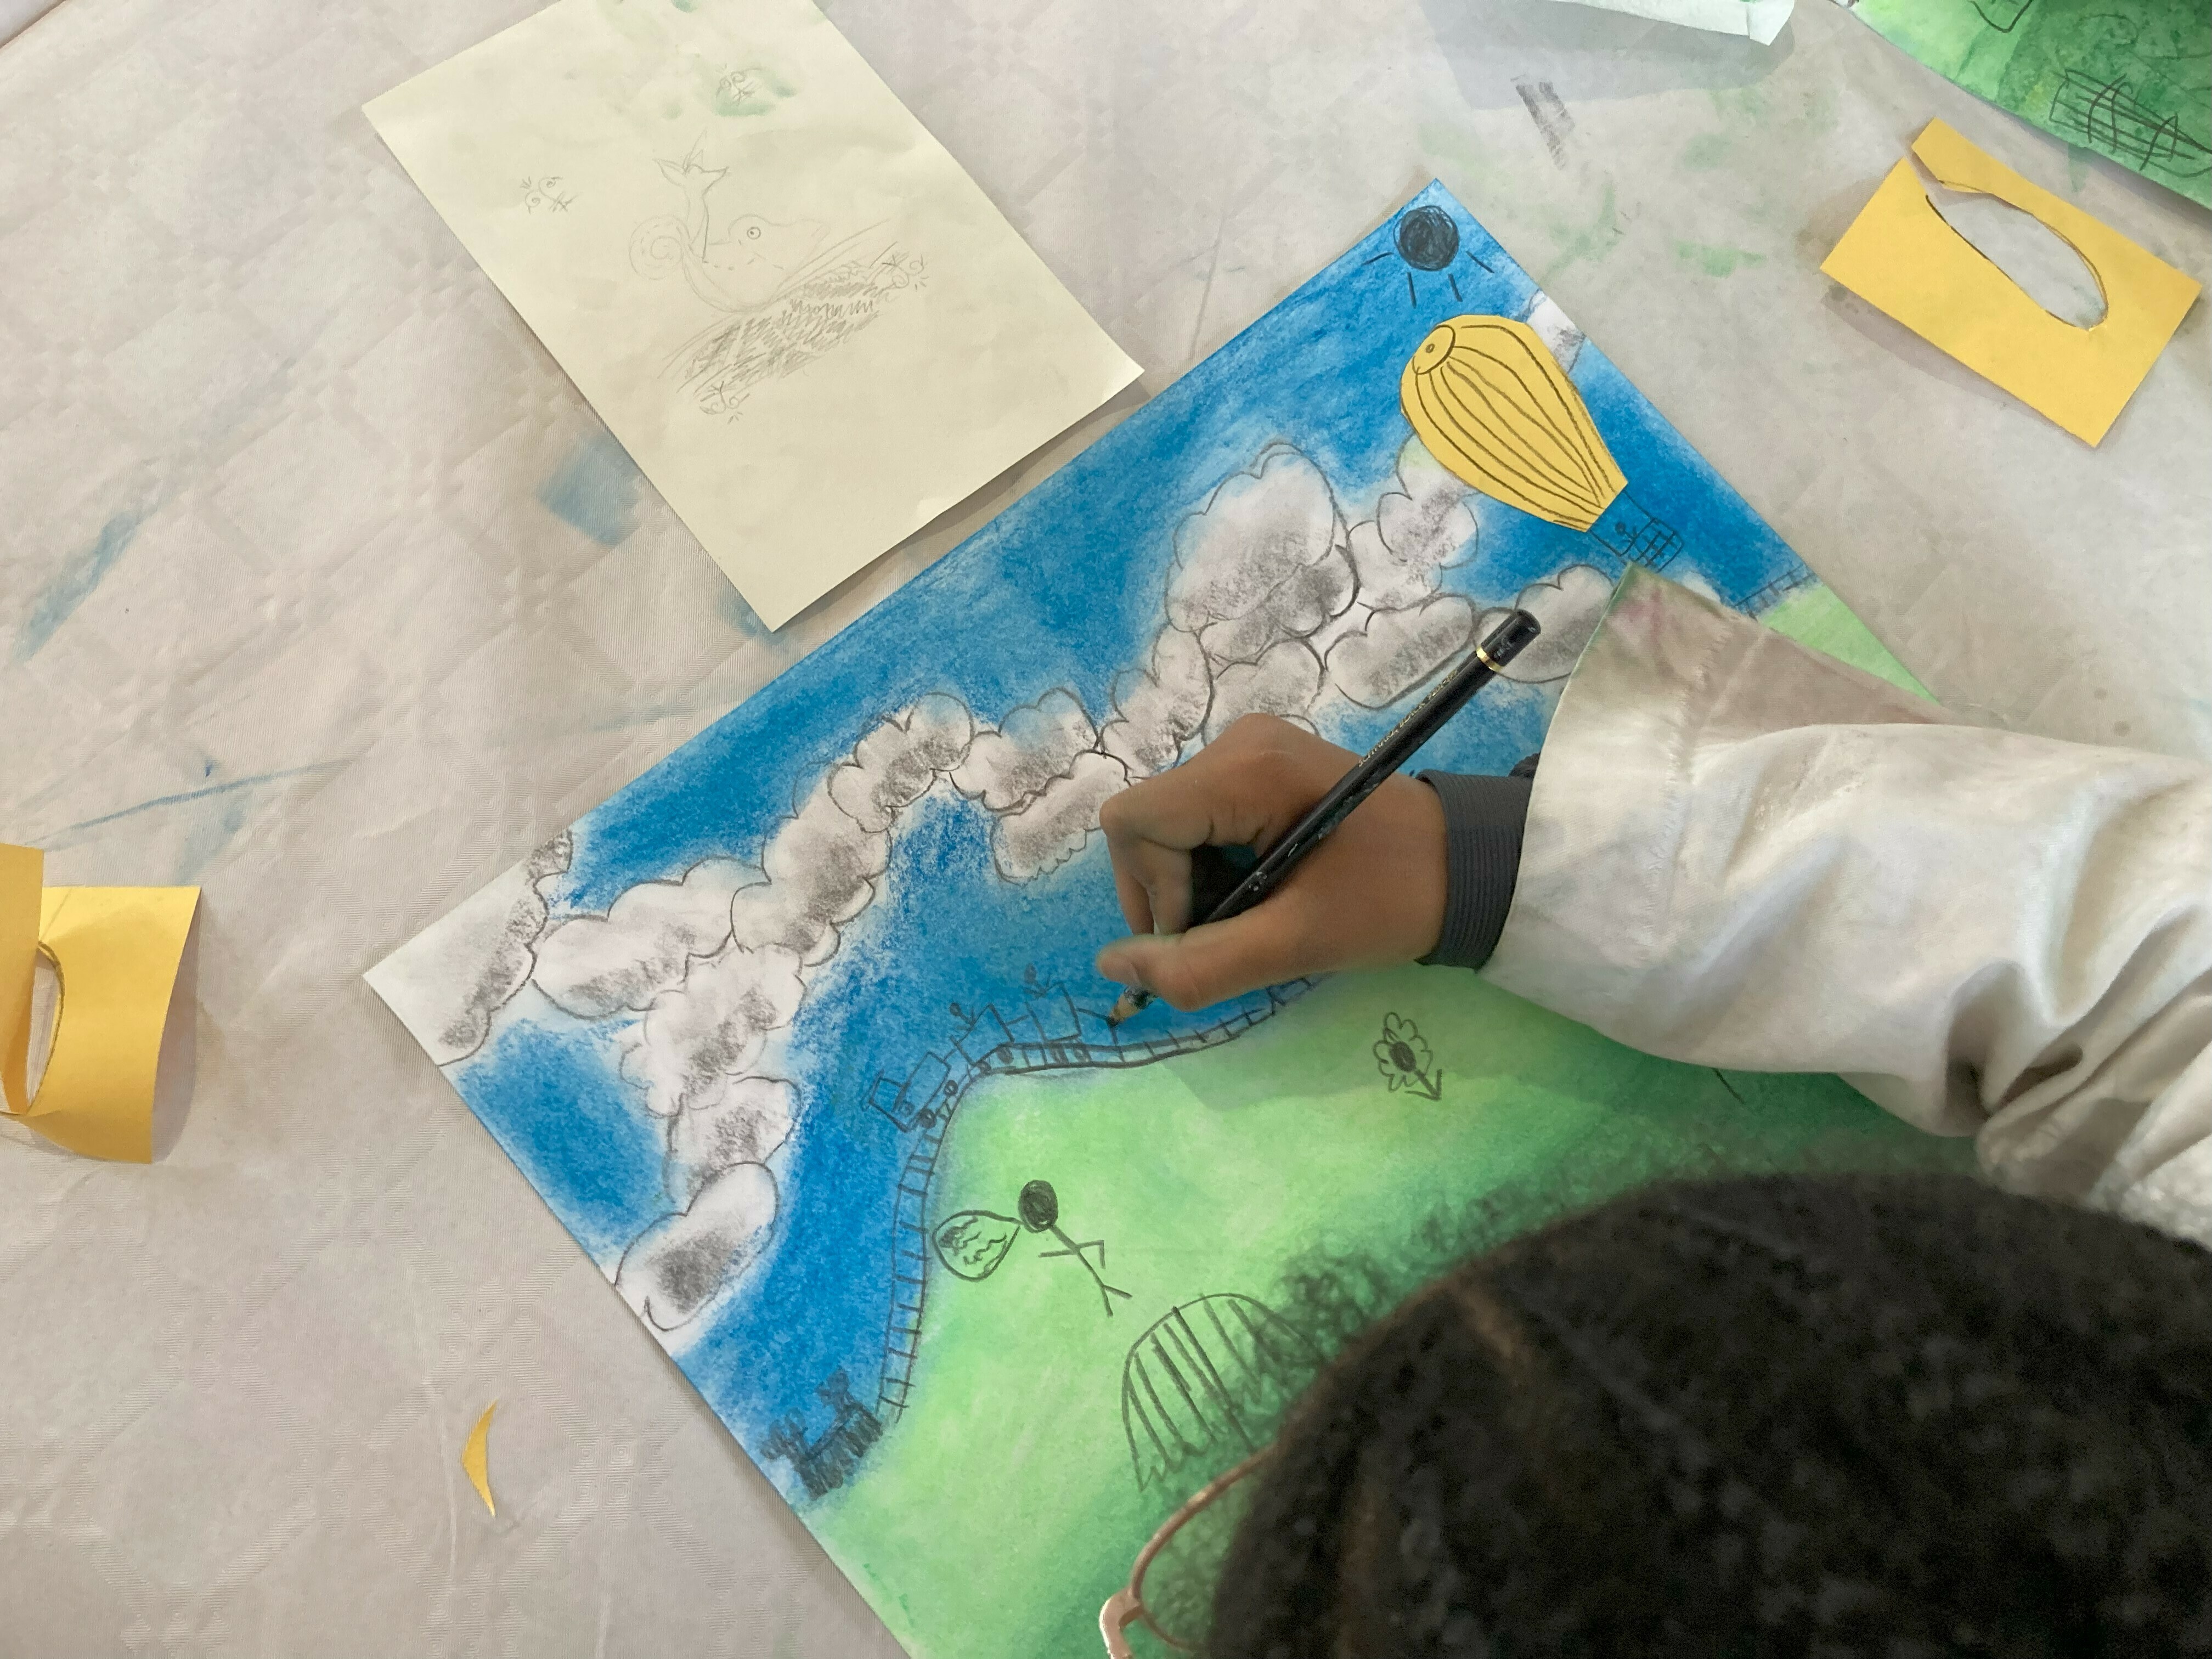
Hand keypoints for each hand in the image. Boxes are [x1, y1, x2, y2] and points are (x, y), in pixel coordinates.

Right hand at [1094, 715, 1446, 1009]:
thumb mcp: (1295, 945)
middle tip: (1235, 929)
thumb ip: (1199, 964)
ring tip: (1256, 909)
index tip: (1211, 929)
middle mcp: (1237, 742)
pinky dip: (1210, 864)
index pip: (1133, 823)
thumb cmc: (1391, 900)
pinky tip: (1259, 886)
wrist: (1467, 865)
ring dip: (1191, 883)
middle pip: (1144, 824)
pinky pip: (1196, 817)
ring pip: (1165, 825)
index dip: (1152, 891)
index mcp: (1246, 768)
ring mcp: (1247, 747)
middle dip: (1170, 891)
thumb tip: (1111, 967)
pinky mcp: (1258, 763)